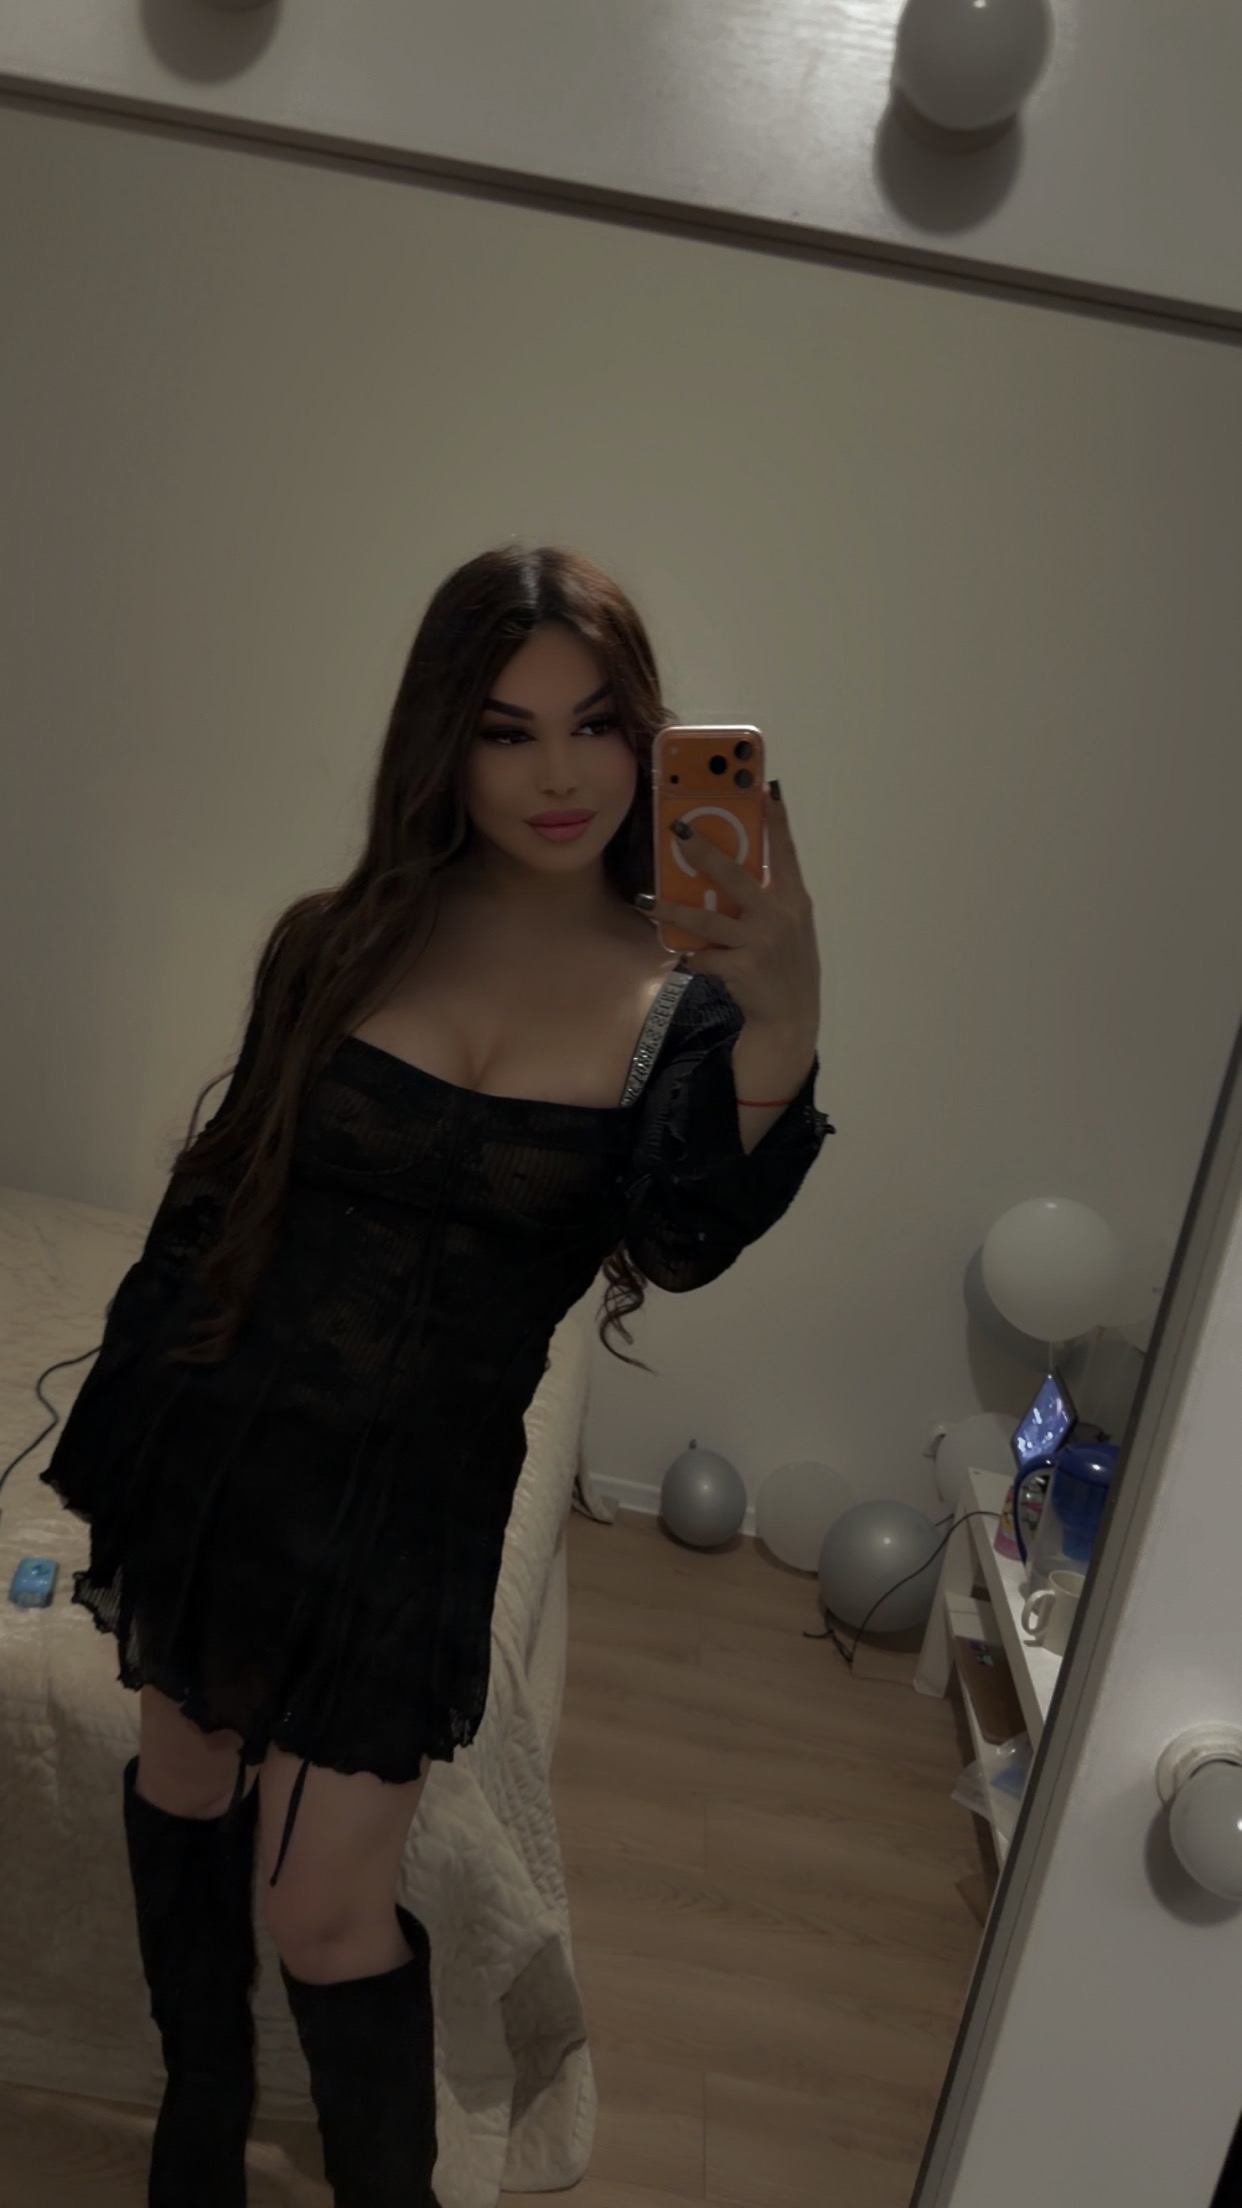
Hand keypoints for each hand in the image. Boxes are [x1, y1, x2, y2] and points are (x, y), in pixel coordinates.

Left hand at [639, 783, 820, 1039]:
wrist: (790, 1017)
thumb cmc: (787, 966)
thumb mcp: (791, 927)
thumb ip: (771, 900)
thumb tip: (735, 871)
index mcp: (795, 901)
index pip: (786, 853)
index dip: (777, 822)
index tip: (765, 790)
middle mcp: (779, 917)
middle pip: (735, 876)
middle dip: (705, 852)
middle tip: (680, 830)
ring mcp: (759, 943)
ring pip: (705, 920)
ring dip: (672, 911)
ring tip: (648, 901)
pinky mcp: (740, 968)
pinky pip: (704, 956)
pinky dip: (694, 957)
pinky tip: (689, 958)